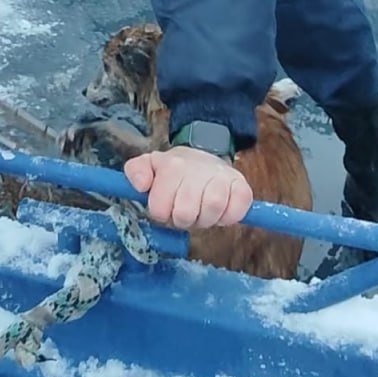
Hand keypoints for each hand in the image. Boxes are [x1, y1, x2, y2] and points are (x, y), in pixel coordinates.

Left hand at [124, 147, 252, 229]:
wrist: (205, 157)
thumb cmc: (174, 170)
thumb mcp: (150, 165)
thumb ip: (136, 172)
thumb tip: (142, 186)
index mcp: (172, 166)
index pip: (160, 210)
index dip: (162, 214)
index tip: (166, 205)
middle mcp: (197, 168)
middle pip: (185, 214)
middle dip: (182, 219)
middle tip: (185, 209)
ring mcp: (222, 176)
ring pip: (212, 209)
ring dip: (205, 218)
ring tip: (201, 209)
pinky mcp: (242, 186)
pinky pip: (236, 212)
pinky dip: (228, 218)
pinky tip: (220, 210)